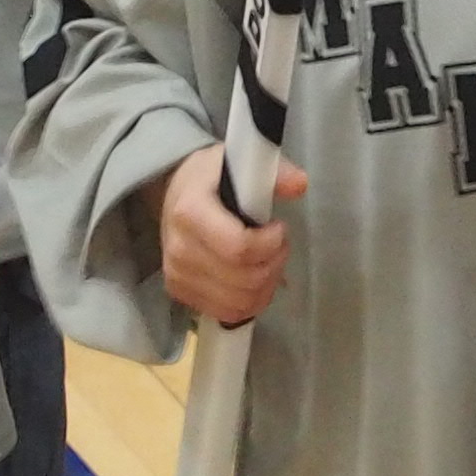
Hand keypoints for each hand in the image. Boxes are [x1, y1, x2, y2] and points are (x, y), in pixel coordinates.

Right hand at [158, 141, 298, 326]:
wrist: (175, 196)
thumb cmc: (213, 179)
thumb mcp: (242, 162)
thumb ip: (275, 172)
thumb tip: (299, 184)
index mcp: (190, 212)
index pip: (239, 247)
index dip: (270, 244)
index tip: (278, 227)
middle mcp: (179, 249)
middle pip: (244, 279)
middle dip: (274, 263)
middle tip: (277, 244)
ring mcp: (177, 275)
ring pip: (240, 302)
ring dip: (266, 285)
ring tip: (268, 260)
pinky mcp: (180, 294)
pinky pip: (228, 313)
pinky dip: (251, 301)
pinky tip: (255, 279)